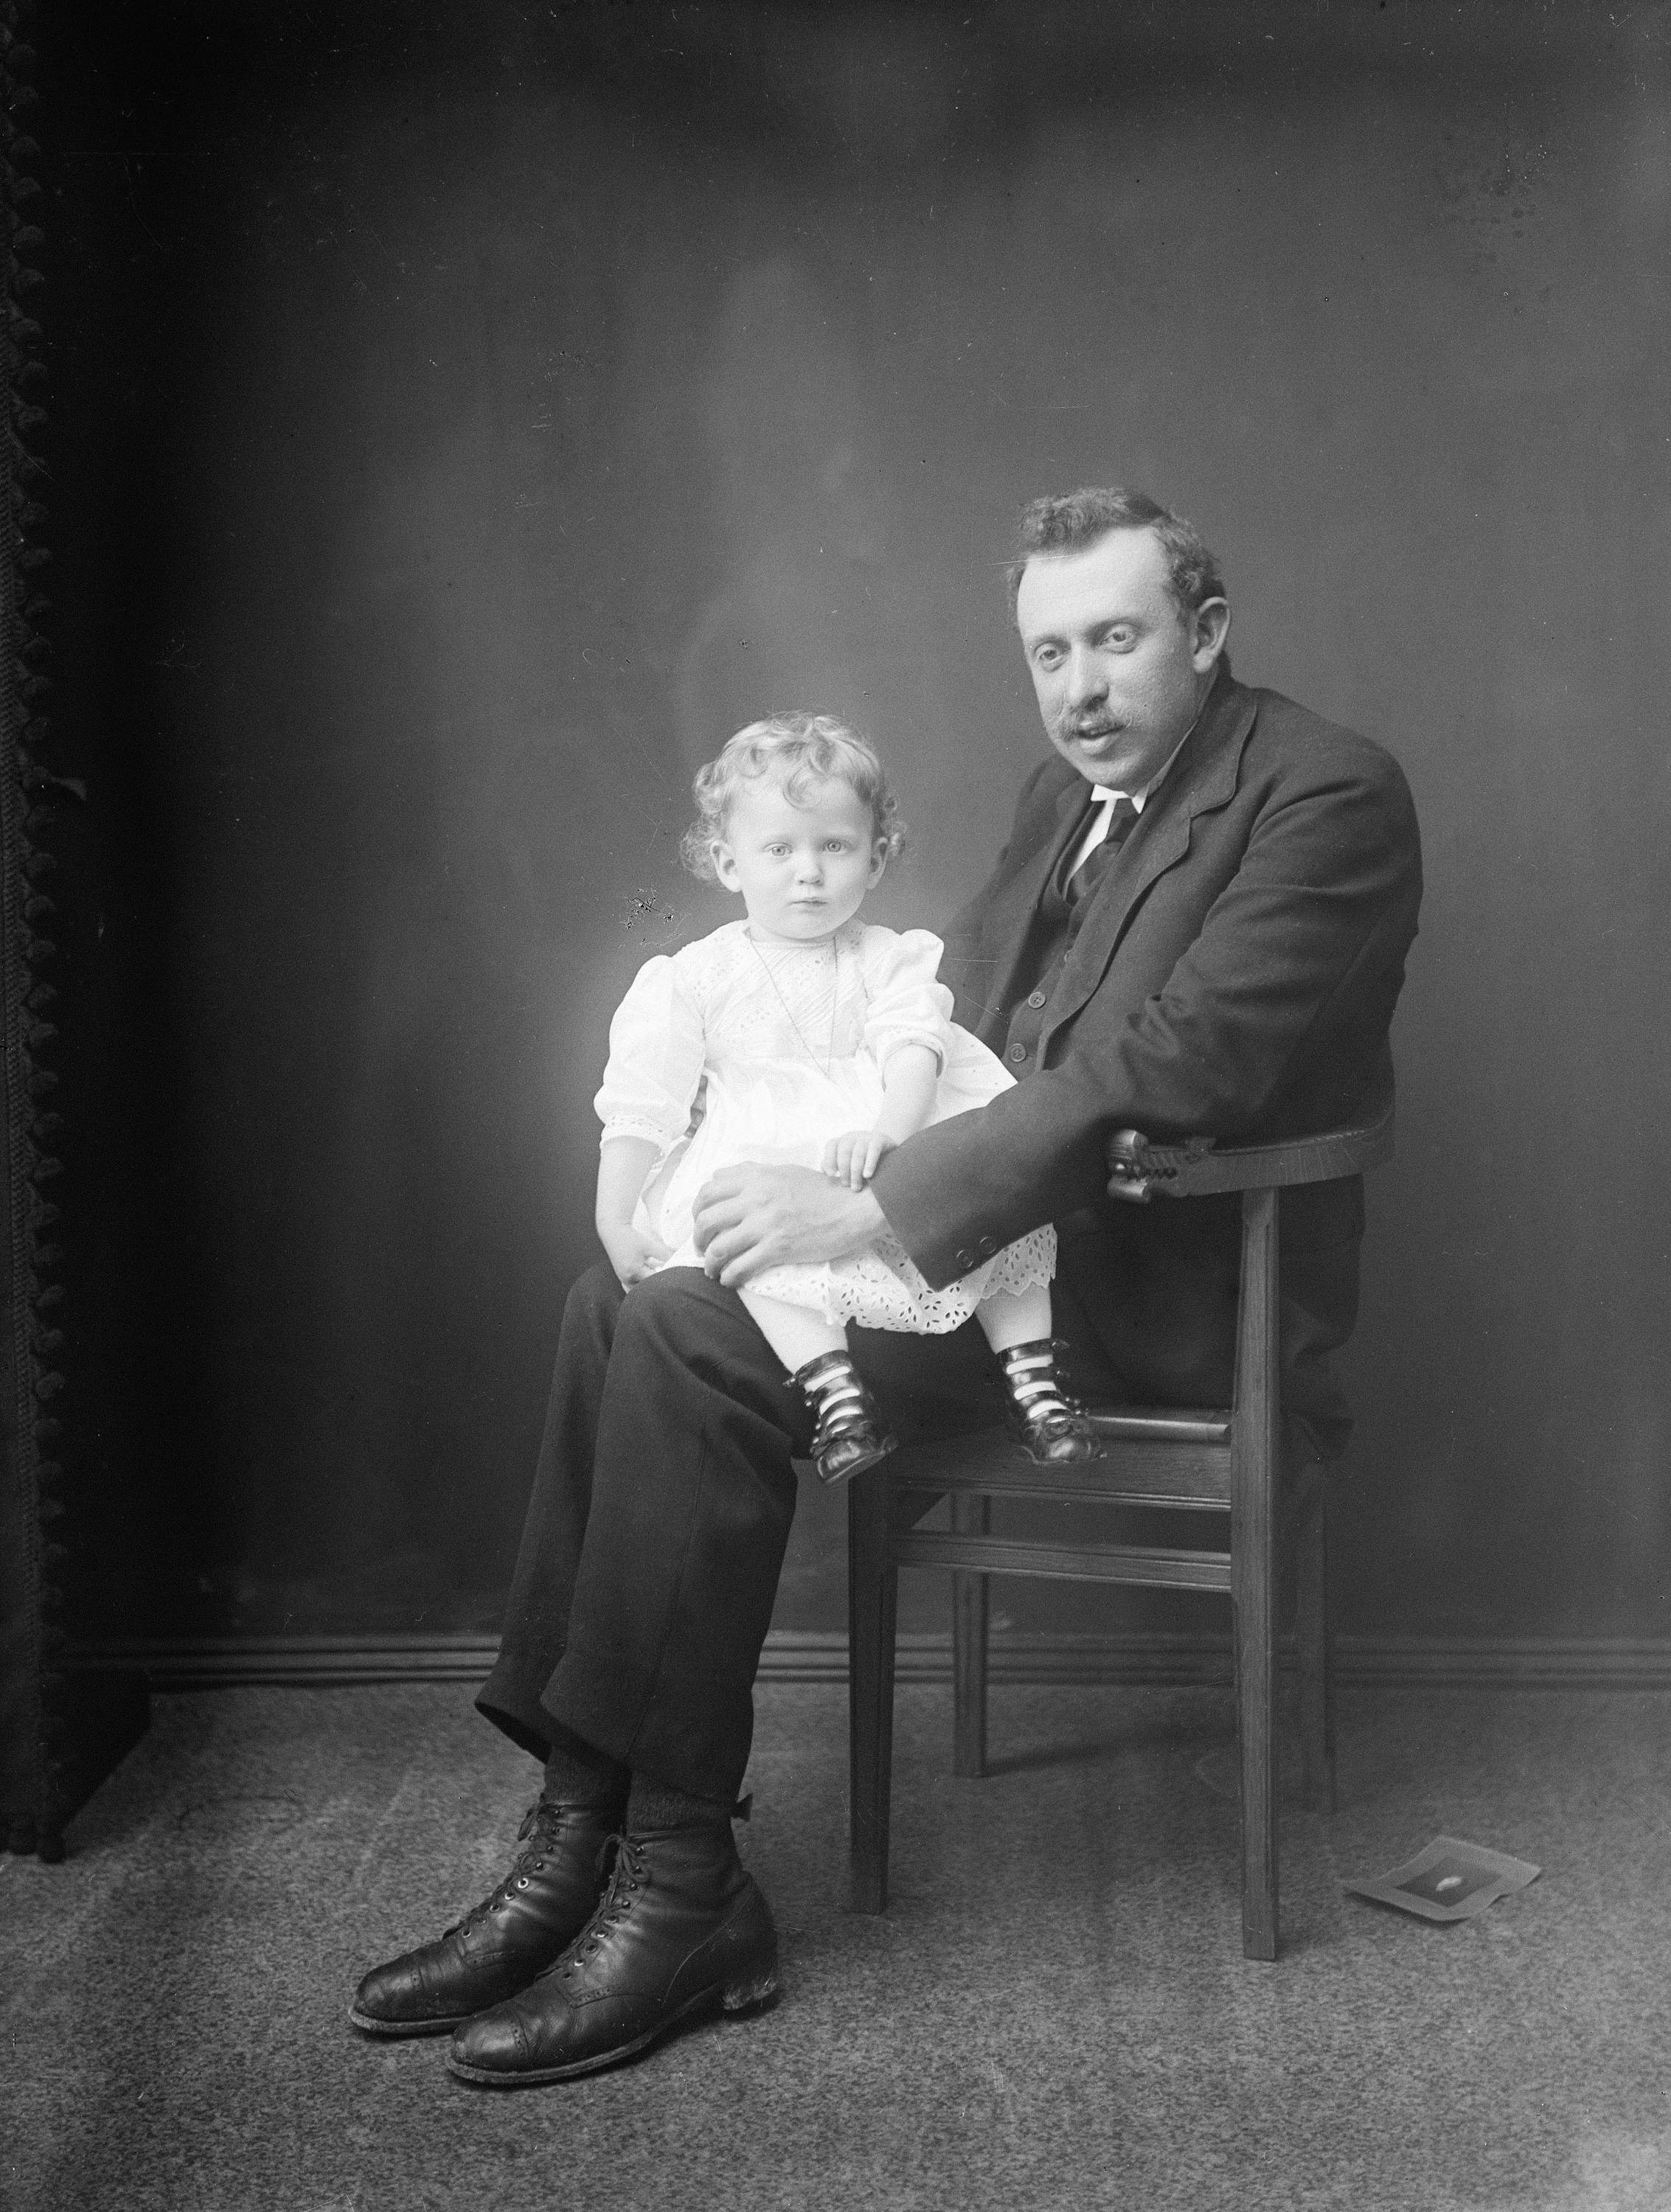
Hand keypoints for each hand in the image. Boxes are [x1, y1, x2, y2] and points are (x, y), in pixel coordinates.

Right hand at [597, 1221, 671, 1288]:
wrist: (613, 1231)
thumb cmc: (630, 1237)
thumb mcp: (649, 1245)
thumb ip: (665, 1254)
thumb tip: (678, 1260)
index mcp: (634, 1271)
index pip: (654, 1281)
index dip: (664, 1277)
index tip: (673, 1274)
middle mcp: (627, 1278)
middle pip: (646, 1288)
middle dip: (656, 1284)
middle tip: (665, 1278)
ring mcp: (623, 1278)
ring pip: (638, 1289)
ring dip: (647, 1286)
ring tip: (655, 1277)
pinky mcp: (621, 1275)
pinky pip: (631, 1286)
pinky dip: (640, 1285)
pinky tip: (646, 1278)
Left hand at [692, 1162, 885, 1288]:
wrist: (853, 1208)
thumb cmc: (821, 1190)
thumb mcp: (783, 1171)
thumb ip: (751, 1173)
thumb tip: (720, 1178)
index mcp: (755, 1177)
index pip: (708, 1192)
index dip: (697, 1211)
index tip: (700, 1223)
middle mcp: (756, 1198)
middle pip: (707, 1221)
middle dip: (698, 1239)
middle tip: (702, 1249)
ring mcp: (766, 1224)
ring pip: (719, 1247)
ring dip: (710, 1263)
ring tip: (713, 1270)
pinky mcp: (778, 1248)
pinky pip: (741, 1267)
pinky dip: (729, 1277)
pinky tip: (730, 1280)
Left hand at [821, 1127, 897, 1189]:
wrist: (890, 1151)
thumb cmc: (865, 1160)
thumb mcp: (850, 1162)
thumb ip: (836, 1164)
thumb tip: (824, 1170)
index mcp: (843, 1141)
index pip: (831, 1145)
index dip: (829, 1159)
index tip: (831, 1174)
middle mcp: (853, 1136)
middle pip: (844, 1151)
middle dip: (844, 1170)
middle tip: (847, 1185)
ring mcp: (866, 1136)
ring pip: (857, 1153)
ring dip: (855, 1172)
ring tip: (856, 1187)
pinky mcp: (880, 1139)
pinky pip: (873, 1150)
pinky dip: (869, 1164)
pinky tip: (867, 1176)